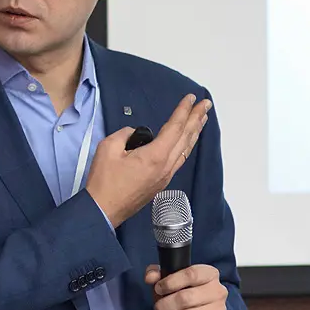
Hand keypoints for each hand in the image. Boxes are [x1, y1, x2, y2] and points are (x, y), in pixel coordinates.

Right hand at [84, 94, 211, 226]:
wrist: (103, 210)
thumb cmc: (104, 183)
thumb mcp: (108, 148)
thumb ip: (125, 134)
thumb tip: (135, 134)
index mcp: (155, 156)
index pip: (174, 127)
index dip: (183, 110)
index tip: (191, 98)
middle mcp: (165, 166)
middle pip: (185, 137)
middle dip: (196, 118)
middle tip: (206, 105)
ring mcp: (165, 176)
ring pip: (185, 150)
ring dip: (194, 132)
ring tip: (201, 119)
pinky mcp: (160, 183)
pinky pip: (179, 159)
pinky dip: (186, 146)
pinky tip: (186, 142)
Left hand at [147, 264, 226, 309]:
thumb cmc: (185, 297)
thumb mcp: (171, 282)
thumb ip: (158, 275)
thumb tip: (150, 277)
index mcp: (210, 274)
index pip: (191, 274)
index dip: (170, 282)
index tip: (158, 289)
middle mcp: (218, 292)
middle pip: (185, 298)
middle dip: (164, 305)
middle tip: (157, 309)